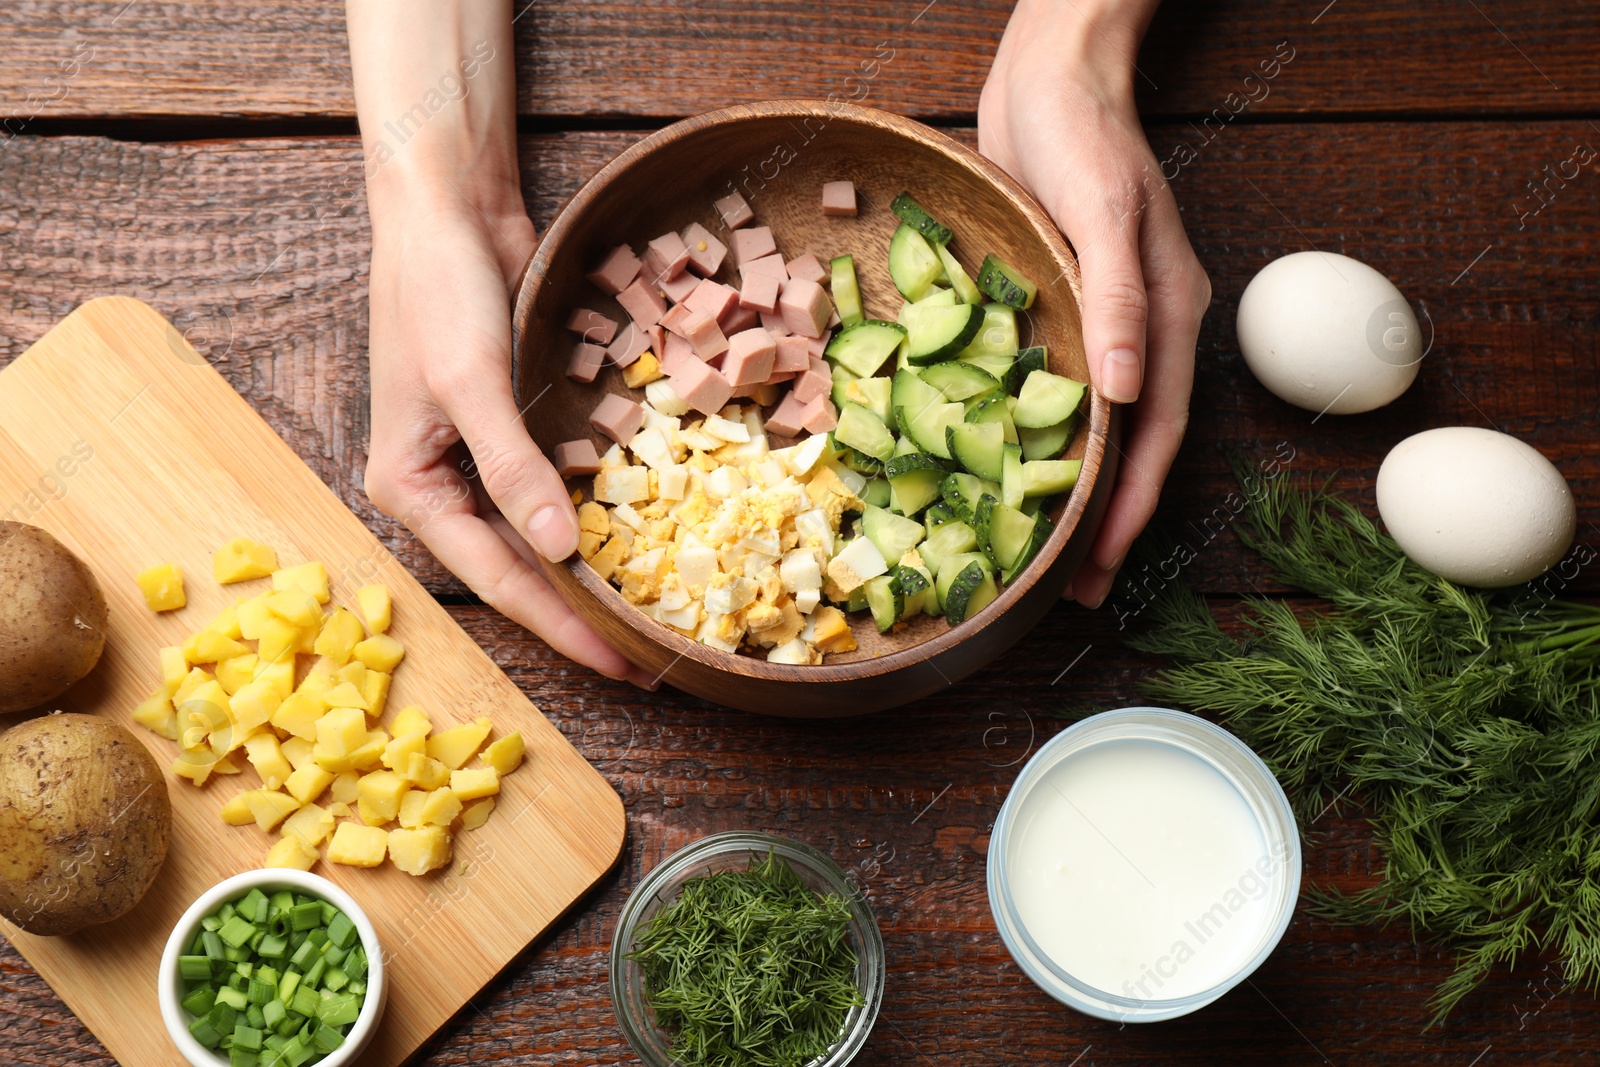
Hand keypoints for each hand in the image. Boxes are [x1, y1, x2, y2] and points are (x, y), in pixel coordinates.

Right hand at [363, 194, 655, 687]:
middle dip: (581, 614)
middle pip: (520, 570)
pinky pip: (556, 489)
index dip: (563, 625)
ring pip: (542, 537)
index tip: (622, 662)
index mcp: (412, 489)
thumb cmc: (436, 290)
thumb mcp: (469, 382)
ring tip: (653, 612)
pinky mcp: (512, 428)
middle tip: (652, 657)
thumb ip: (512, 469)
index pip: (498, 579)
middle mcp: (442, 486)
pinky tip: (637, 538)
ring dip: (591, 572)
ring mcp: (477, 458)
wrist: (446, 209)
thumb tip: (558, 552)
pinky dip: (593, 516)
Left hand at [979, 0, 1210, 607]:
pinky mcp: (1060, 308)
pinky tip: (1009, 471)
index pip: (1157, 431)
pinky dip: (1039, 439)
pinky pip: (1052, 391)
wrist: (1048, 77)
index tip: (1101, 565)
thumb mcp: (1104, 210)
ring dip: (1075, 492)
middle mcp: (1141, 330)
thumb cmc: (1082, 136)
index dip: (1130, 503)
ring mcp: (1101, 322)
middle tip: (1074, 592)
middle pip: (1132, 445)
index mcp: (1169, 314)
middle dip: (1106, 520)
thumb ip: (1117, 297)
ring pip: (1094, 427)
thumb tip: (1125, 390)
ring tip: (1046, 553)